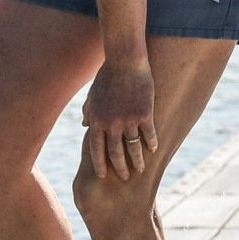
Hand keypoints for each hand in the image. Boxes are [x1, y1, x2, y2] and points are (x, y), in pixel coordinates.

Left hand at [81, 59, 156, 181]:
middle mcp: (111, 123)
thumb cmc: (106, 76)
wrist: (124, 61)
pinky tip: (154, 149)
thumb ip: (88, 112)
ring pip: (133, 147)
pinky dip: (151, 142)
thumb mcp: (92, 95)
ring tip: (140, 170)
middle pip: (114, 153)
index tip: (102, 175)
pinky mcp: (144, 113)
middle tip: (124, 178)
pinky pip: (149, 133)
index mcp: (96, 120)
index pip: (96, 149)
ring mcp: (128, 119)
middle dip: (119, 168)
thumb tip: (84, 126)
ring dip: (137, 160)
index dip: (99, 163)